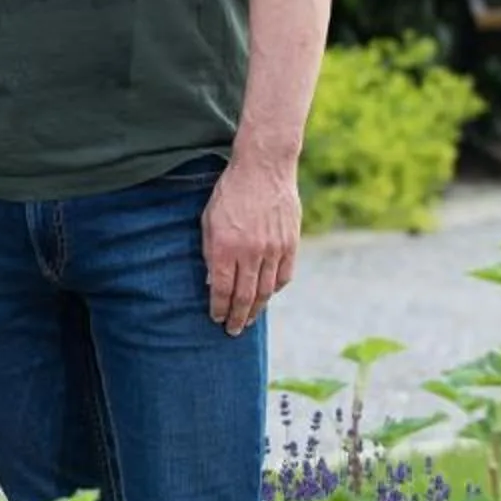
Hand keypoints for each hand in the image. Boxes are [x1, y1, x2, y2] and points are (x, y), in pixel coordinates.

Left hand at [201, 153, 299, 336]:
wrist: (263, 168)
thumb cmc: (230, 193)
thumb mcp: (209, 220)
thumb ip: (210, 253)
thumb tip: (213, 282)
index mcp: (226, 246)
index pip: (223, 289)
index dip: (219, 308)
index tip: (216, 319)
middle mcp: (251, 252)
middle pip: (245, 296)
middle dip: (237, 317)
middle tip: (232, 331)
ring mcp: (273, 249)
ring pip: (266, 290)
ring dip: (256, 309)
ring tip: (249, 320)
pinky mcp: (290, 244)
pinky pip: (284, 276)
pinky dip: (274, 289)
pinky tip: (266, 295)